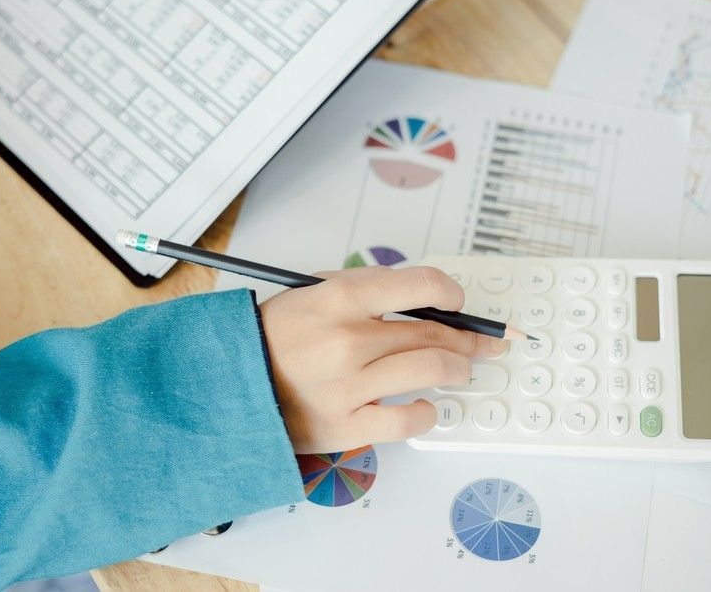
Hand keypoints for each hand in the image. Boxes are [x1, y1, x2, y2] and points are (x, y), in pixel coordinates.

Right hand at [258, 266, 508, 452]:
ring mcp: (348, 385)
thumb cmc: (274, 336)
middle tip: (482, 342)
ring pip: (430, 371)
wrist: (229, 383)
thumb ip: (364, 290)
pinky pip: (405, 420)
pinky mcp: (345, 425)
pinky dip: (426, 413)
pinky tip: (428, 407)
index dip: (452, 294)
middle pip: (434, 334)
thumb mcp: (311, 292)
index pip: (422, 286)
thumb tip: (420, 298)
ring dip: (456, 369)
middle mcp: (348, 340)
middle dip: (468, 338)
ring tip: (459, 370)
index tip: (459, 303)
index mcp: (341, 298)